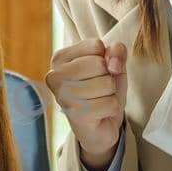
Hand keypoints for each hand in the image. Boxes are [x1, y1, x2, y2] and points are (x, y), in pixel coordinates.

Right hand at [46, 38, 127, 170]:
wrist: (100, 124)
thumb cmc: (102, 89)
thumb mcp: (113, 63)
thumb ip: (116, 51)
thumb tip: (114, 64)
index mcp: (59, 58)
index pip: (95, 45)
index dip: (105, 59)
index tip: (97, 72)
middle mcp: (54, 76)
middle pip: (100, 64)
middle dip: (108, 77)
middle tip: (98, 89)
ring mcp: (62, 96)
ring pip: (107, 83)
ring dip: (110, 94)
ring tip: (98, 100)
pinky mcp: (75, 115)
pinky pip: (110, 103)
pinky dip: (111, 108)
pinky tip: (99, 113)